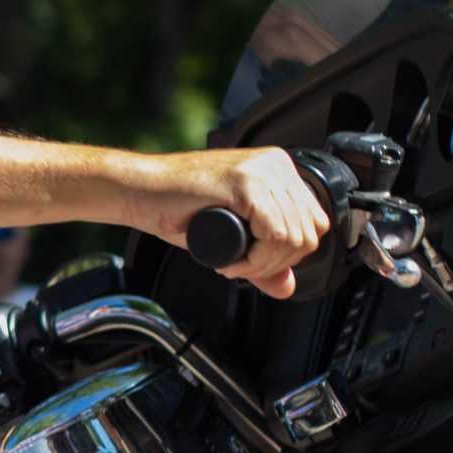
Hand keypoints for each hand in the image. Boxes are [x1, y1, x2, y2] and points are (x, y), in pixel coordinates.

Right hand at [123, 147, 329, 298]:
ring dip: (263, 265)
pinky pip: (275, 235)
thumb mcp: (230, 236)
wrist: (138, 191)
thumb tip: (286, 287)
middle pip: (309, 232)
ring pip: (294, 237)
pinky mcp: (246, 183)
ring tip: (232, 265)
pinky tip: (230, 262)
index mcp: (277, 169)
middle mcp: (275, 165)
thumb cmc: (174, 206)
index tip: (256, 262)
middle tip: (241, 267)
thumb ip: (262, 259)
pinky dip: (256, 259)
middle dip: (276, 263)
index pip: (314, 221)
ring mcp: (262, 171)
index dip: (289, 254)